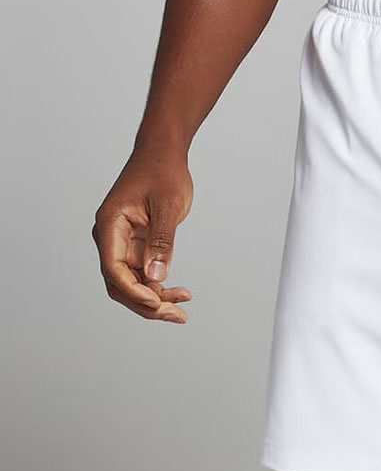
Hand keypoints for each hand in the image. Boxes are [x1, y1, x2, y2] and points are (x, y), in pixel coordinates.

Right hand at [92, 149, 193, 322]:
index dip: (133, 291)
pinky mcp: (136, 245)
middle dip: (145, 304)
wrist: (163, 155)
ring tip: (181, 311)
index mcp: (109, 225)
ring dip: (154, 299)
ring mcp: (122, 243)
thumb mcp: (168, 207)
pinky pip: (142, 274)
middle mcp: (110, 237)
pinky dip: (159, 287)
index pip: (113, 269)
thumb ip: (162, 242)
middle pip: (119, 283)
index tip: (157, 303)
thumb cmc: (163, 173)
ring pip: (131, 283)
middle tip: (176, 316)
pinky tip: (180, 294)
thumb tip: (156, 277)